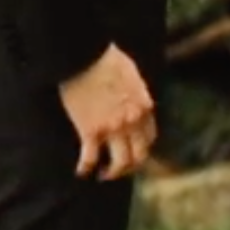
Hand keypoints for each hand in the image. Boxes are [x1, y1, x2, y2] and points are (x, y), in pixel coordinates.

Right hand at [58, 43, 156, 180]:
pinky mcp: (90, 130)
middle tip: (119, 169)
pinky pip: (91, 157)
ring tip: (103, 175)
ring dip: (112, 173)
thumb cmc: (104, 56)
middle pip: (138, 155)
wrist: (83, 55)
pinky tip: (81, 171)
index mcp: (144, 106)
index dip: (141, 148)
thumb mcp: (130, 72)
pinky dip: (85, 168)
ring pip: (119, 163)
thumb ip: (135, 89)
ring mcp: (112, 128)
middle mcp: (132, 122)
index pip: (149, 137)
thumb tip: (133, 97)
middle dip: (130, 166)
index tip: (131, 151)